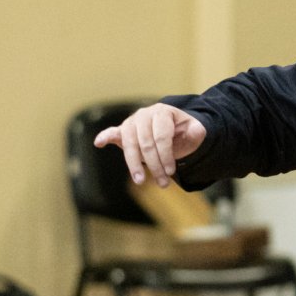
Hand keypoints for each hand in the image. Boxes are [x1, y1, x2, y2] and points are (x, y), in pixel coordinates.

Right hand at [93, 103, 207, 186]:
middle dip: (154, 165)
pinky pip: (113, 133)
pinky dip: (105, 137)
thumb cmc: (182, 132)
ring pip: (130, 144)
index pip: (161, 136)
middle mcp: (144, 115)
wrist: (172, 129)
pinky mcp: (123, 131)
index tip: (171, 171)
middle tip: (163, 183)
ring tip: (140, 181)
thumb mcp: (194, 131)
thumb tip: (196, 131)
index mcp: (162, 112)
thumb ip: (197, 131)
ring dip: (134, 164)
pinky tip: (99, 142)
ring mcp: (132, 123)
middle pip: (146, 143)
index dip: (166, 155)